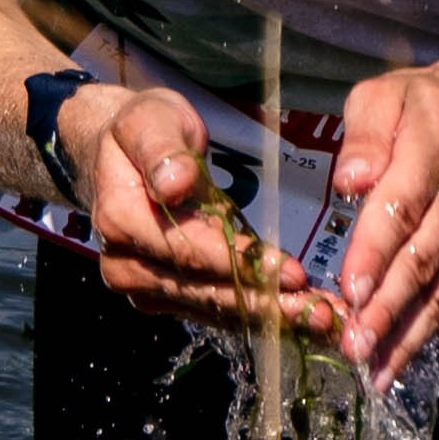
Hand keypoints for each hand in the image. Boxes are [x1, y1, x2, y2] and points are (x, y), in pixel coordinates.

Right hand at [58, 84, 341, 339]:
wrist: (117, 155)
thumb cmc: (141, 131)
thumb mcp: (150, 121)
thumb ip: (162, 151)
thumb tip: (176, 183)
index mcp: (120, 220)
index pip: (188, 251)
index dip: (241, 264)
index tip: (291, 273)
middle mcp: (126, 264)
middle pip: (204, 291)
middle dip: (267, 303)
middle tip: (321, 312)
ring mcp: (143, 286)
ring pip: (213, 308)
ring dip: (270, 316)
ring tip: (321, 318)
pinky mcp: (164, 296)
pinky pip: (213, 309)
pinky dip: (257, 313)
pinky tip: (297, 314)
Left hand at [330, 44, 438, 389]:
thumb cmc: (431, 104)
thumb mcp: (389, 93)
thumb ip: (364, 132)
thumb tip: (350, 181)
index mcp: (438, 146)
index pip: (401, 208)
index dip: (375, 253)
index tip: (351, 291)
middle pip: (425, 259)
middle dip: (388, 309)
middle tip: (356, 347)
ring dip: (411, 332)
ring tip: (377, 370)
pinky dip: (437, 327)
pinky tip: (406, 353)